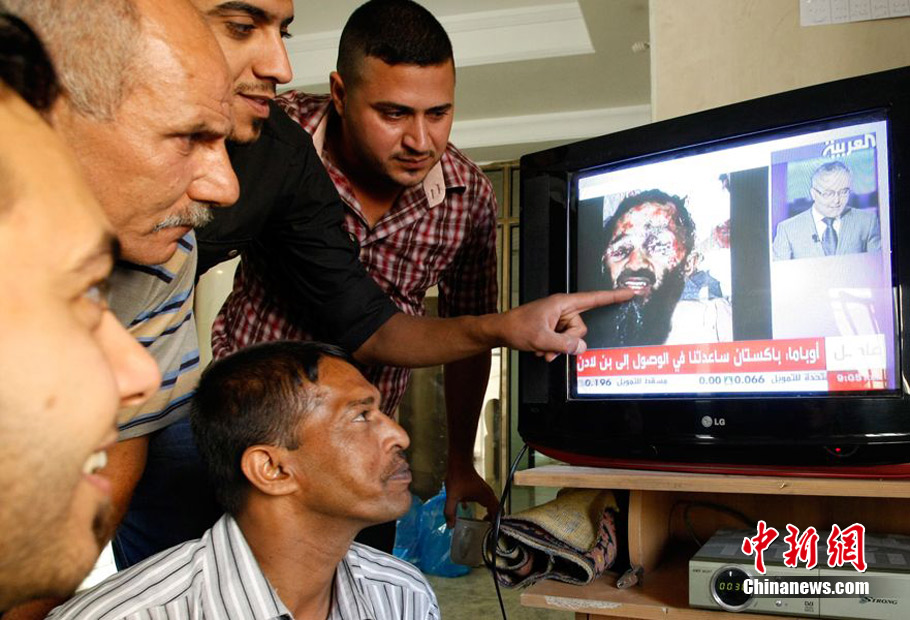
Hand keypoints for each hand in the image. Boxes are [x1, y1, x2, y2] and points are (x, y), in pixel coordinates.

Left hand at [444, 465, 499, 527]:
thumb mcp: (452, 496)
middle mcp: (488, 494)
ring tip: (479, 522)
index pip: (498, 512)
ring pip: (490, 504)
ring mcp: (484, 490)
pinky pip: (483, 499)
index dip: (495, 522)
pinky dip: (480, 506)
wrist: (458, 462)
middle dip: (492, 519)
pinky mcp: (479, 488)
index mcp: (486, 497)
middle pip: (496, 509)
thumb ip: (450, 511)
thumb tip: (450, 526)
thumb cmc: (458, 477)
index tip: (488, 529)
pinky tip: (466, 509)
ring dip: (487, 513)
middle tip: (484, 528)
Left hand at [498, 289, 633, 360]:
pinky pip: (562, 342)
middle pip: (581, 328)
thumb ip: (565, 344)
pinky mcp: (553, 328)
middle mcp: (562, 309)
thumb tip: (582, 347)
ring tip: (540, 349)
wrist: (500, 331)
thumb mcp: (542, 338)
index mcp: (563, 303)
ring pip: (571, 339)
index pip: (594, 299)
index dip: (613, 297)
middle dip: (567, 342)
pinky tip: (539, 350)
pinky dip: (552, 349)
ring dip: (557, 348)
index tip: (631, 292)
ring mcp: (557, 319)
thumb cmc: (517, 327)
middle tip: (548, 345)